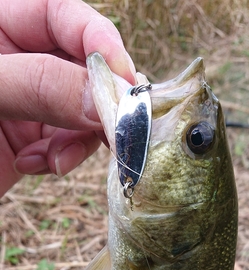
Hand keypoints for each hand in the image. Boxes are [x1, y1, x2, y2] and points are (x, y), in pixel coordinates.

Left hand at [0, 0, 135, 196]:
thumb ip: (39, 85)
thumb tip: (105, 97)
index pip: (60, 14)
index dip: (97, 40)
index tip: (123, 80)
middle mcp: (16, 58)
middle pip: (82, 65)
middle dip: (96, 100)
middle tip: (113, 130)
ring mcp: (26, 99)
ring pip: (82, 109)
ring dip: (78, 139)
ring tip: (53, 160)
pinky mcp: (30, 137)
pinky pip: (67, 142)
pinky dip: (61, 157)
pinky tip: (33, 166)